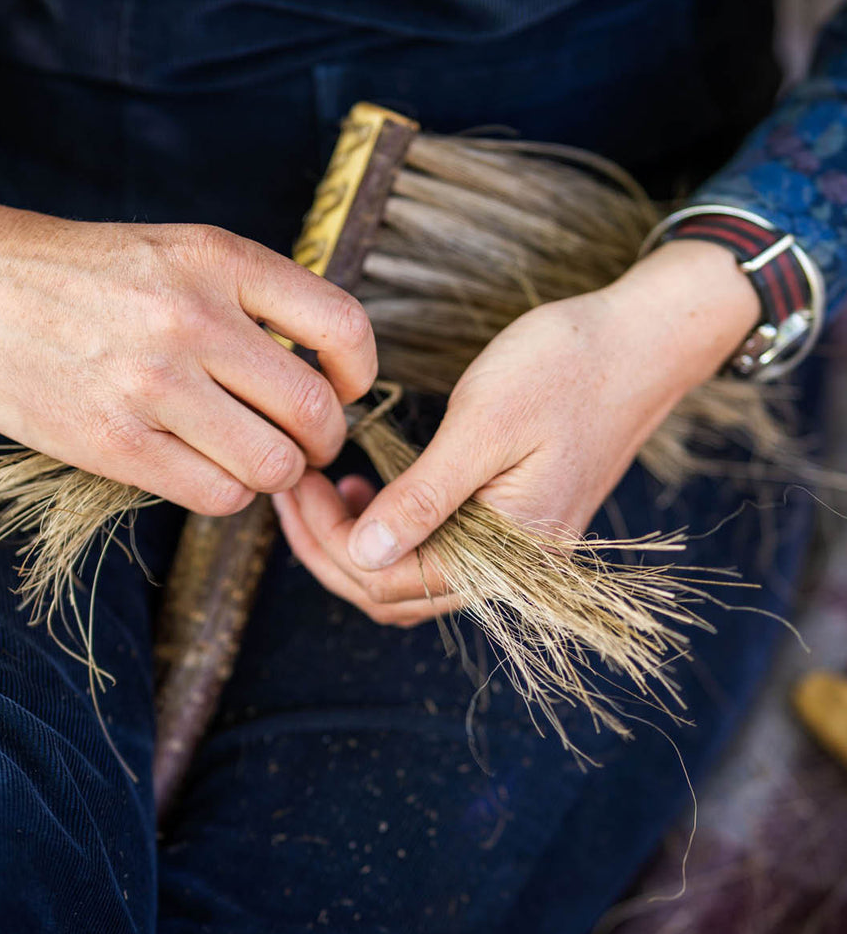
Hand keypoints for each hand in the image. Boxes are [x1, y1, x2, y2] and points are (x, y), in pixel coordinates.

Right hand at [0, 171, 375, 512]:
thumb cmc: (83, 274)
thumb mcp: (177, 251)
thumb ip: (251, 298)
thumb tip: (324, 366)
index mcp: (218, 259)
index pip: (341, 325)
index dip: (358, 372)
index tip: (344, 389)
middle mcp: (193, 318)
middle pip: (314, 412)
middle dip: (324, 441)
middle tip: (307, 444)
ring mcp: (153, 383)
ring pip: (273, 465)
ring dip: (277, 474)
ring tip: (255, 459)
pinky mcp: (115, 443)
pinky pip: (218, 495)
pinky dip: (229, 494)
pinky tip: (210, 472)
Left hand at [273, 240, 759, 625]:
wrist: (641, 341)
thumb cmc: (566, 368)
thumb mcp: (483, 425)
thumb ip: (424, 500)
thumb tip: (362, 556)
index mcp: (508, 552)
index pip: (389, 582)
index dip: (327, 544)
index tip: (294, 486)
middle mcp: (513, 567)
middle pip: (394, 592)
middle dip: (332, 549)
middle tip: (293, 490)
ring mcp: (516, 549)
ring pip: (413, 577)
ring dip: (358, 545)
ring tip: (323, 492)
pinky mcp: (514, 522)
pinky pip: (439, 551)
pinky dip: (393, 531)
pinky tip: (368, 492)